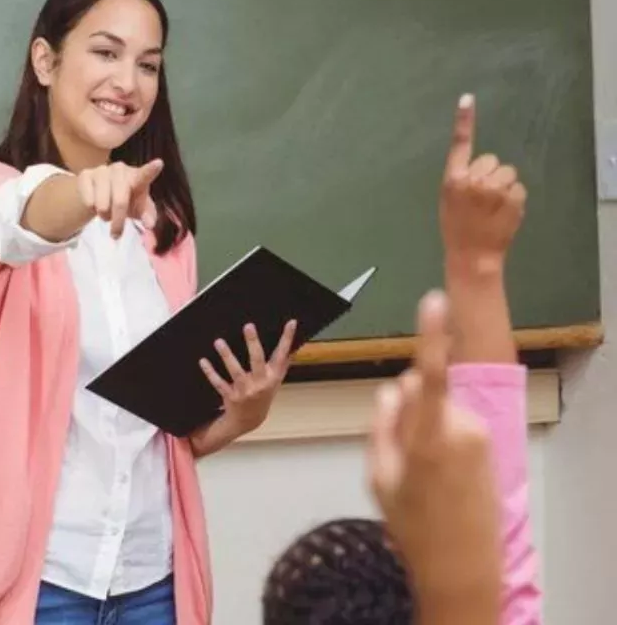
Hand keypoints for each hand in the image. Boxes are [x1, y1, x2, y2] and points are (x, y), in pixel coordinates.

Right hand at [76, 159, 163, 237]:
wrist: (98, 192)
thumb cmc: (126, 200)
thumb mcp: (138, 209)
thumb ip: (147, 215)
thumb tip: (150, 225)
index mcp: (137, 176)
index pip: (145, 174)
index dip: (151, 170)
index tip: (159, 164)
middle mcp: (120, 169)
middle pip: (120, 202)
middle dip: (117, 221)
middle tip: (116, 234)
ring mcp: (102, 170)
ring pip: (102, 204)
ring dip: (104, 215)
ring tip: (105, 212)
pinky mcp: (86, 175)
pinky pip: (88, 201)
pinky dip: (91, 209)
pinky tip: (93, 203)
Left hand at [199, 320, 296, 432]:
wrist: (250, 419)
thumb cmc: (264, 393)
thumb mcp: (276, 380)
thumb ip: (283, 362)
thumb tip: (295, 343)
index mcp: (273, 376)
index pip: (282, 354)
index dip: (287, 338)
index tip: (291, 322)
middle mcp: (261, 383)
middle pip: (257, 360)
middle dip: (253, 343)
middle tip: (248, 326)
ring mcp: (245, 391)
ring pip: (235, 372)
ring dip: (227, 356)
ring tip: (219, 341)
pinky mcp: (231, 396)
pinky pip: (219, 383)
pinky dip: (210, 372)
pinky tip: (203, 360)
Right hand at [368, 290, 500, 612]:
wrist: (460, 564)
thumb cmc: (411, 523)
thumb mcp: (378, 477)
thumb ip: (381, 425)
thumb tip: (391, 387)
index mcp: (428, 437)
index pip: (430, 374)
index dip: (432, 336)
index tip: (436, 300)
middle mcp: (460, 429)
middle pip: (421, 392)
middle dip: (406, 410)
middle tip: (396, 457)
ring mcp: (477, 436)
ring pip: (437, 408)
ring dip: (423, 428)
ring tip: (419, 473)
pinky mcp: (486, 444)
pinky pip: (453, 424)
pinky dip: (439, 438)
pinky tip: (437, 474)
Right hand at [440, 94, 526, 275]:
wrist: (472, 255)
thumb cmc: (455, 228)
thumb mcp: (448, 200)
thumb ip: (462, 180)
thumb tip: (482, 166)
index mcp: (452, 179)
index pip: (460, 145)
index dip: (464, 121)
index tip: (467, 99)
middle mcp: (473, 179)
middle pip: (491, 160)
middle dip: (490, 174)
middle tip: (483, 197)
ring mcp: (495, 188)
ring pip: (508, 172)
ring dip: (504, 185)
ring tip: (495, 206)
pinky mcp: (513, 197)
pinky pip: (519, 187)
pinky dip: (514, 198)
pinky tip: (505, 212)